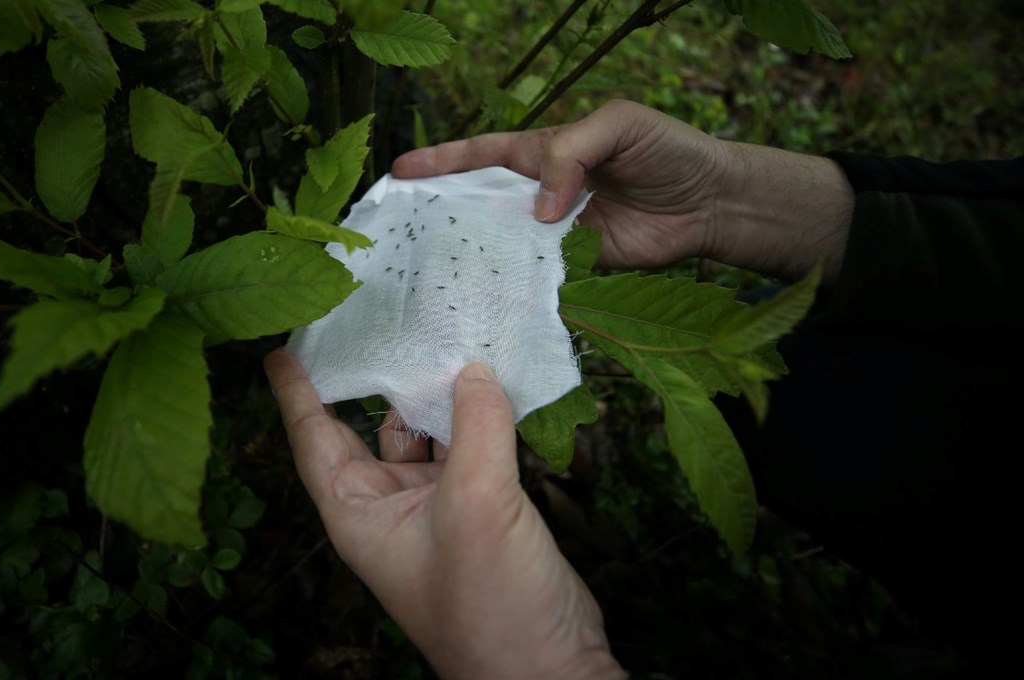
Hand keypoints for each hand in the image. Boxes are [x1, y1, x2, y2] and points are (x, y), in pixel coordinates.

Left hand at [265, 350, 625, 678]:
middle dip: (369, 378)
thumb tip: (475, 370)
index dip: (295, 391)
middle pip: (365, 428)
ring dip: (430, 393)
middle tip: (370, 318)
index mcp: (358, 513)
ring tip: (435, 333)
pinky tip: (486, 379)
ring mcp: (434, 508)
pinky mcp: (478, 508)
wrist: (546, 669)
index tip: (281, 347)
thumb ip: (476, 429)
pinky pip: (465, 447)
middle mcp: (387, 507)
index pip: (312, 438)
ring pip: (421, 434)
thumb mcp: (477, 506)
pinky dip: (474, 416)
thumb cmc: (490, 604)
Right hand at [393, 99, 852, 280]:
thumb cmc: (667, 151)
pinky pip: (535, 276)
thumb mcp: (619, 126)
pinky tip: (484, 298)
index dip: (441, 162)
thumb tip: (541, 209)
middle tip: (399, 230)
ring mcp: (554, 234)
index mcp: (544, 151)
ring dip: (470, 256)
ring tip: (428, 270)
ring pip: (501, 244)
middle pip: (480, 203)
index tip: (400, 172)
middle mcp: (541, 194)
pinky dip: (512, 287)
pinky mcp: (574, 268)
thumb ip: (572, 153)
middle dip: (440, 213)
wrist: (712, 204)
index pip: (483, 154)